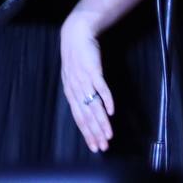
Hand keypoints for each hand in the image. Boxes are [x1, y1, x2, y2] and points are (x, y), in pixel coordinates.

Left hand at [60, 12, 113, 152]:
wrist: (76, 35)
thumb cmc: (76, 57)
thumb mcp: (74, 77)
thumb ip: (79, 93)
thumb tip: (86, 109)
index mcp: (70, 92)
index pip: (79, 118)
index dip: (87, 133)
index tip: (95, 146)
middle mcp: (76, 89)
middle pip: (86, 116)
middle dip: (95, 133)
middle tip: (103, 147)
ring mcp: (84, 80)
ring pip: (93, 106)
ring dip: (102, 122)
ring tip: (109, 134)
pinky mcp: (93, 70)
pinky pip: (100, 88)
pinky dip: (106, 100)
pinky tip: (111, 111)